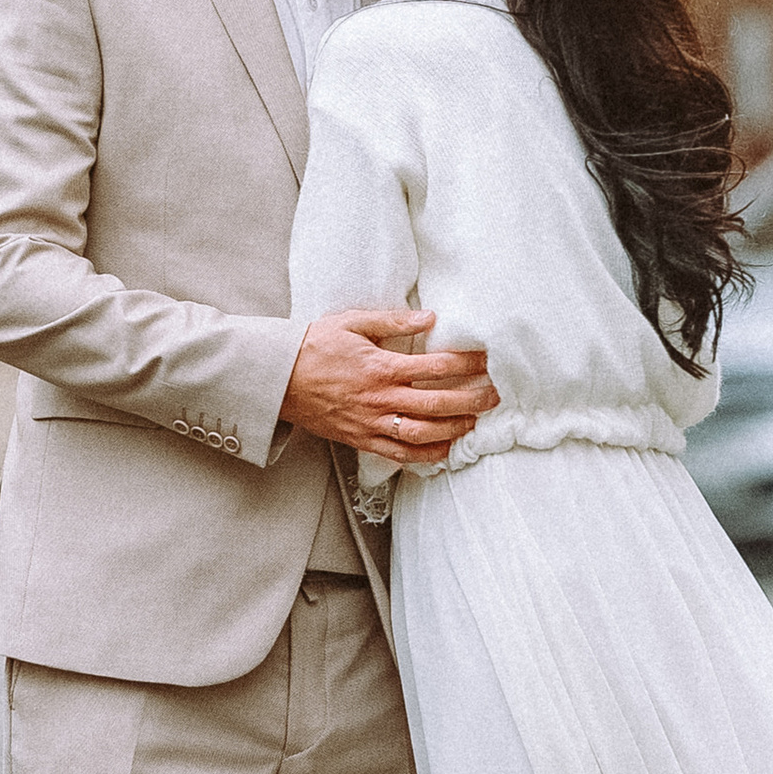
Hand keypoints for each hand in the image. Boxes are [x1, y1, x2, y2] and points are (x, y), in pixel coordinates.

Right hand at [282, 307, 500, 457]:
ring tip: (476, 423)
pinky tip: (445, 451)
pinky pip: (399, 454)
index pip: (435, 366)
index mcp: (380, 366)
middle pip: (437, 403)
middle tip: (495, 396)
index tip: (486, 360)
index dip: (466, 363)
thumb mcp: (352, 322)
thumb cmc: (314, 345)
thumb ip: (393, 320)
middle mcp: (380, 398)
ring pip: (423, 433)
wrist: (277, 377)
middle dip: (472, 400)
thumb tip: (430, 317)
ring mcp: (371, 423)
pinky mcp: (360, 439)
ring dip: (454, 430)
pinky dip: (426, 456)